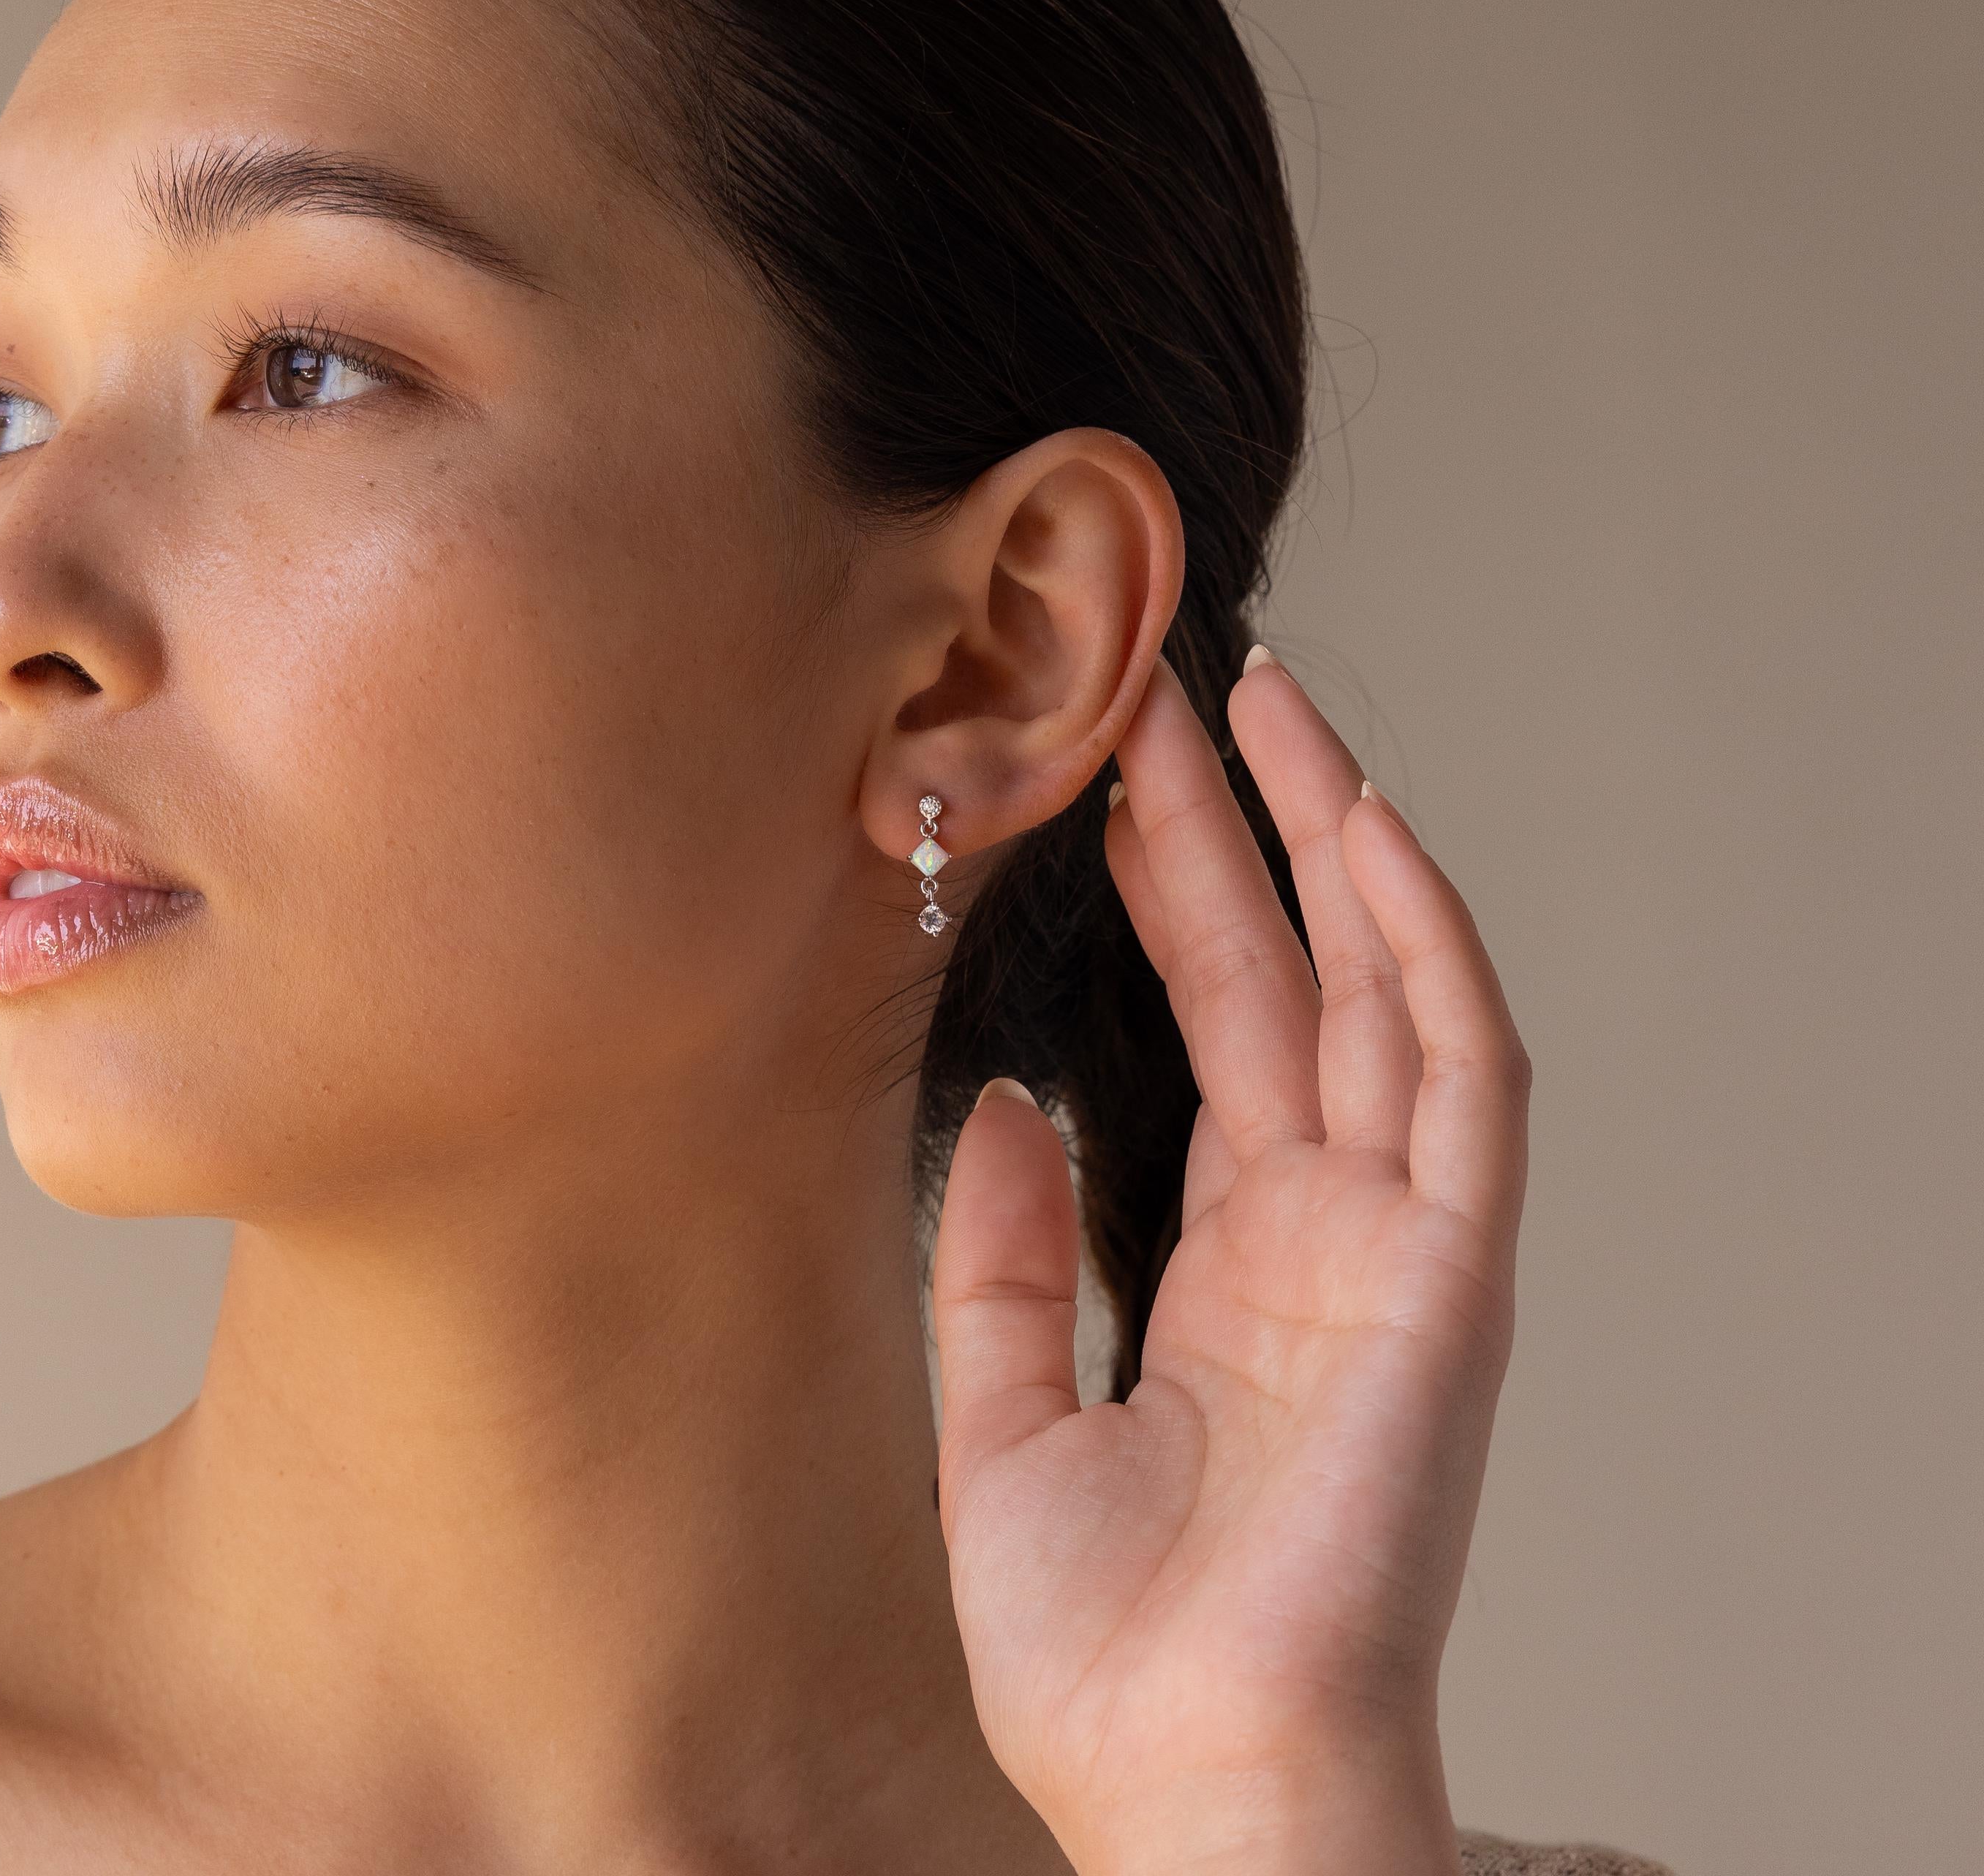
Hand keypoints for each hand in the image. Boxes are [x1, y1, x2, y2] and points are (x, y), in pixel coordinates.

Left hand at [931, 650, 1529, 1875]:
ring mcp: (1398, 1243)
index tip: (1116, 777)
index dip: (1175, 896)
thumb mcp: (997, 1423)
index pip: (1215, 1028)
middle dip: (1241, 832)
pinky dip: (1431, 951)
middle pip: (1292, 980)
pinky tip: (1375, 838)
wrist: (1186, 1786)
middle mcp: (1324, 1228)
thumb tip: (1000, 1095)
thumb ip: (1001, 1256)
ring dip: (1342, 847)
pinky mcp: (1451, 1274)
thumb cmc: (1108, 1649)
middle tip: (1181, 692)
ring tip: (1275, 713)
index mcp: (1231, 1257)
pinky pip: (1462, 1079)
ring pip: (1390, 992)